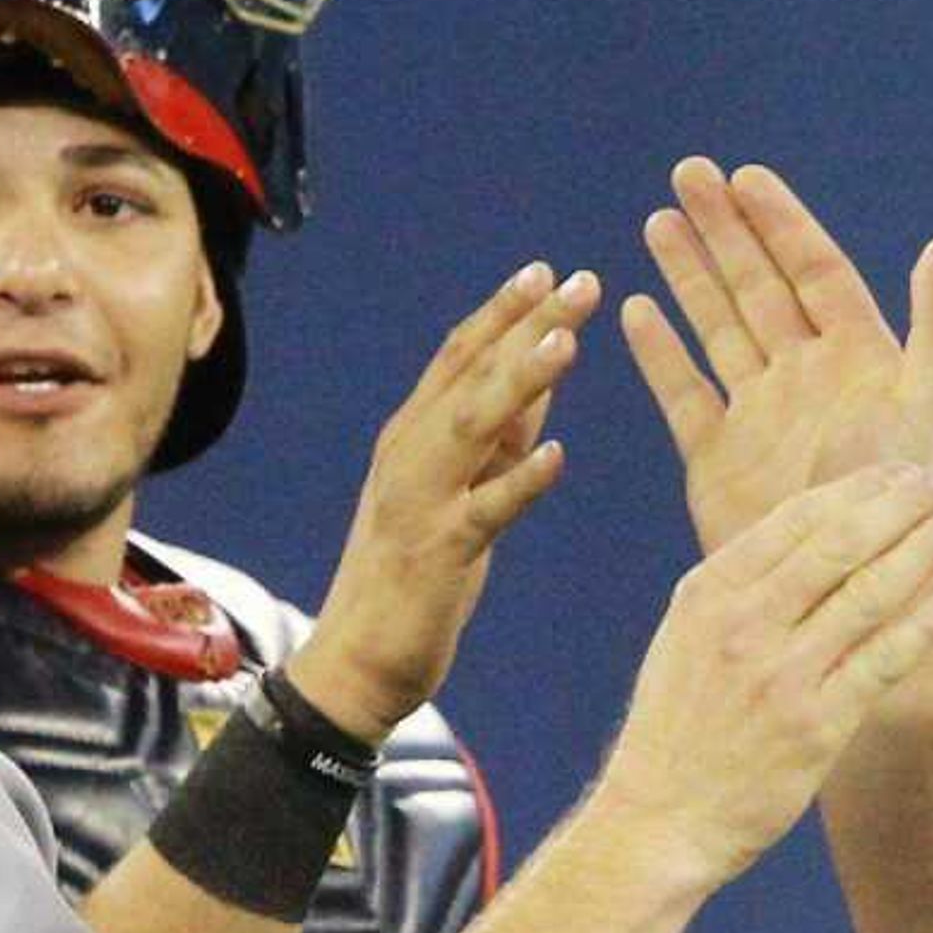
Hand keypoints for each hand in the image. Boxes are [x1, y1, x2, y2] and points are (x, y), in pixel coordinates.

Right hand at [290, 261, 600, 738]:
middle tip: (577, 281)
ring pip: (472, 427)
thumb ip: (494, 435)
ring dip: (518, 381)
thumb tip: (538, 376)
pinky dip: (519, 480)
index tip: (549, 270)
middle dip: (523, 325)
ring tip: (566, 342)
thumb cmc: (410, 576)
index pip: (459, 356)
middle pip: (469, 374)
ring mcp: (420, 502)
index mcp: (412, 436)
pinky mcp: (437, 553)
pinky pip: (484, 511)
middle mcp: (409, 455)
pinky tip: (557, 455)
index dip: (503, 311)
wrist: (354, 662)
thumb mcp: (456, 489)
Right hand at [585, 461, 932, 890]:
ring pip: (871, 592)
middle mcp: (744, 624)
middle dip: (905, 500)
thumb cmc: (677, 731)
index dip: (859, 488)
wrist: (657, 821)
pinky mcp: (816, 727)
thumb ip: (743, 590)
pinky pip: (885, 659)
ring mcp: (781, 675)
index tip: (903, 470)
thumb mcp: (686, 639)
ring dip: (928, 546)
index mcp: (709, 593)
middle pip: (841, 542)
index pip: (797, 519)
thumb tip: (815, 540)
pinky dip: (927, 619)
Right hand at [620, 158, 932, 555]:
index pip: (814, 269)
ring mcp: (758, 417)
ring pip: (716, 327)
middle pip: (757, 285)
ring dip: (688, 275)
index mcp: (858, 359)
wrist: (852, 588)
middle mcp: (804, 379)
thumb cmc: (906, 501)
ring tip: (658, 222)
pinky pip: (684, 395)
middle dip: (723, 229)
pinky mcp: (717, 461)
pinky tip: (636, 311)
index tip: (744, 176)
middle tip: (686, 174)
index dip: (780, 222)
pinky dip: (660, 355)